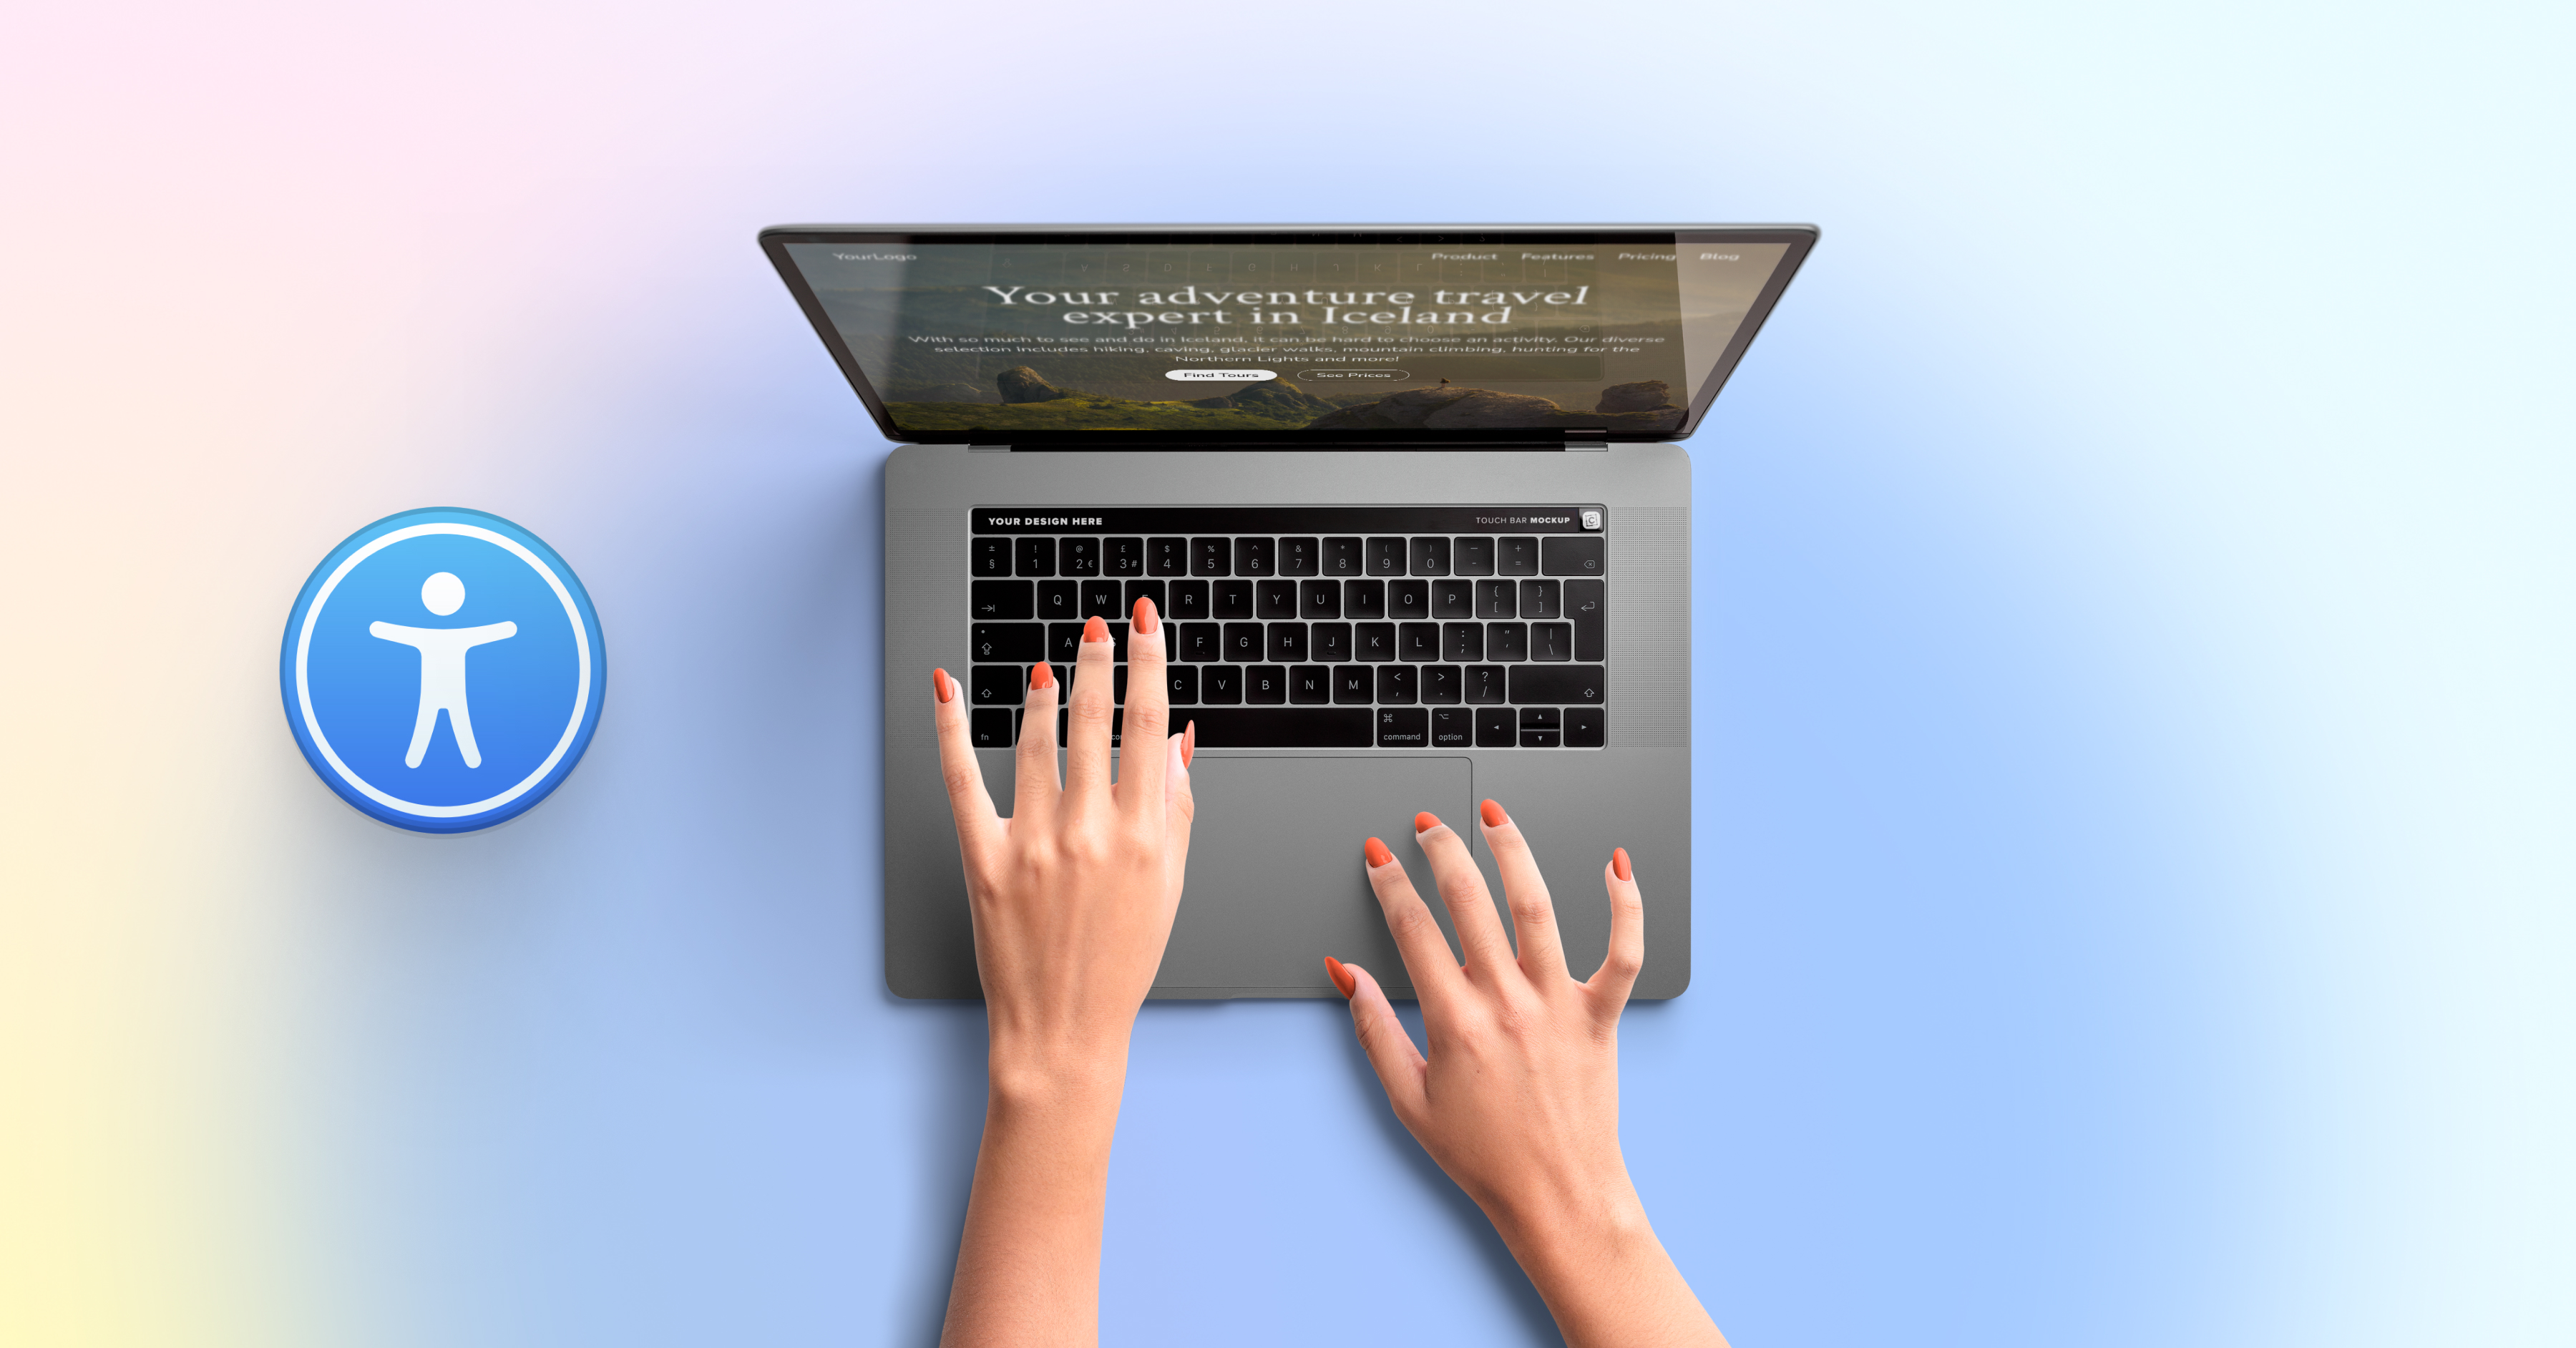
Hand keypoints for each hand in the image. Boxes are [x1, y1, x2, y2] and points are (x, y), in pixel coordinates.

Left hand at [928, 598, 1193, 1347]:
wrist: (1064, 1030)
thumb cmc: (1120, 960)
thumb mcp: (1169, 884)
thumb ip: (1174, 807)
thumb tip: (1176, 738)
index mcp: (1144, 836)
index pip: (1147, 725)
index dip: (1148, 664)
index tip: (1144, 622)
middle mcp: (1090, 833)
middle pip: (1094, 722)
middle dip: (1099, 662)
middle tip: (1099, 624)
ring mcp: (1033, 845)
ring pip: (1036, 743)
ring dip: (1046, 694)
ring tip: (1054, 665)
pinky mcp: (984, 860)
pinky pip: (961, 778)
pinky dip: (951, 727)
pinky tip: (947, 688)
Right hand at [1330, 800, 1723, 1347]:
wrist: (1557, 1197)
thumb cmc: (1483, 1157)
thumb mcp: (1407, 1099)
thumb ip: (1373, 1030)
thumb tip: (1346, 974)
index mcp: (1455, 1023)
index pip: (1413, 929)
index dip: (1389, 883)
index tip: (1377, 857)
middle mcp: (1507, 1004)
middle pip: (1471, 900)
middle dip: (1442, 850)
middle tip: (1426, 825)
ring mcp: (1559, 1006)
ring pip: (1538, 906)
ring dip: (1513, 851)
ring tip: (1493, 815)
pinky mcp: (1601, 1016)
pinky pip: (1623, 951)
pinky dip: (1625, 903)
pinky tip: (1615, 864)